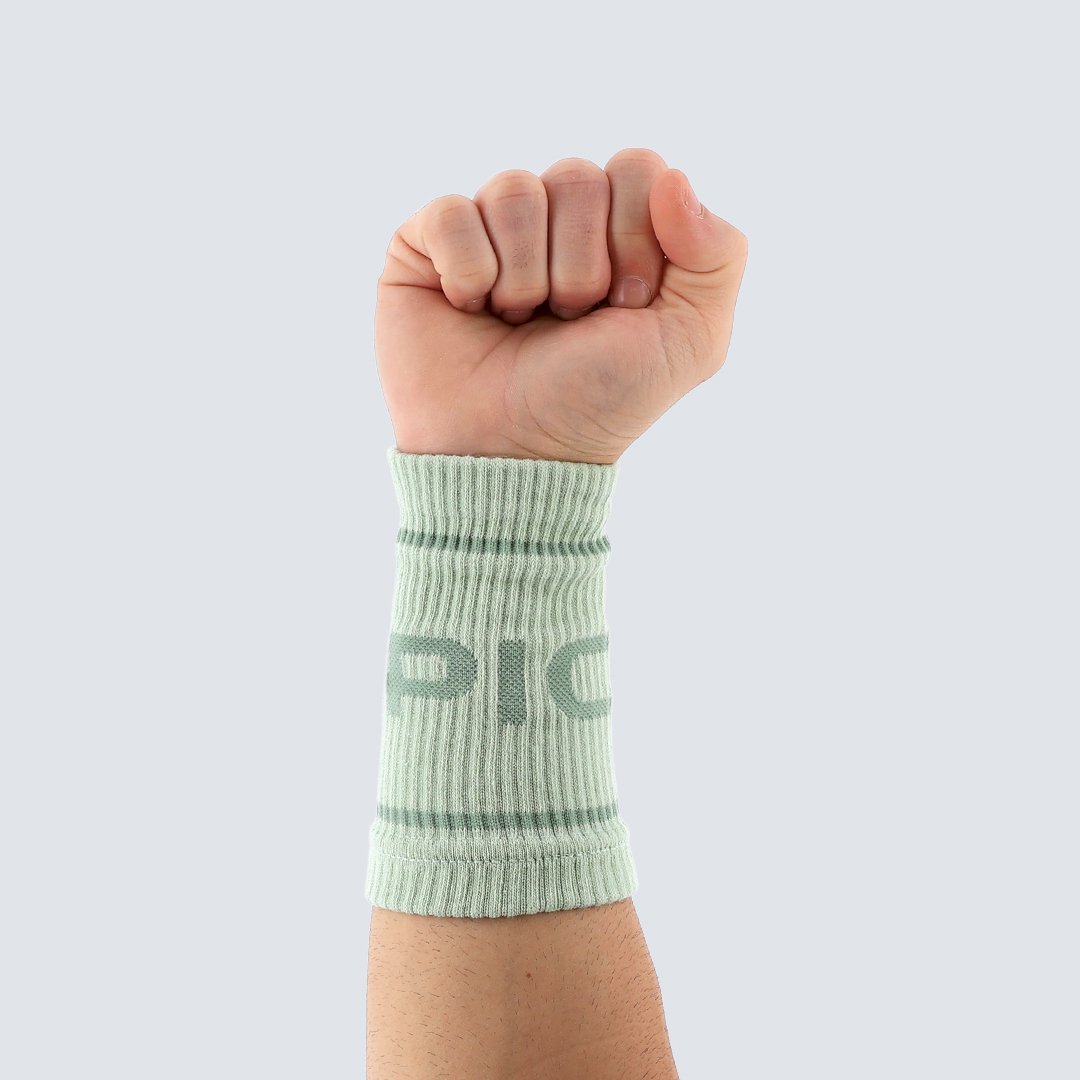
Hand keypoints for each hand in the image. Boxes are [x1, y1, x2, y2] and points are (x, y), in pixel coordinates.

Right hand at [375, 148, 747, 464]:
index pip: (637, 169)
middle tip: (567, 321)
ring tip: (517, 323)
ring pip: (514, 191)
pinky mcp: (426, 244)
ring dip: (524, 277)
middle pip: (577, 176)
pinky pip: (451, 212)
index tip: (623, 306)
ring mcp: (490, 229)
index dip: (634, 238)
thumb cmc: (596, 403)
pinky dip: (468, 273)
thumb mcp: (690, 343)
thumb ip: (719, 254)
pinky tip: (469, 310)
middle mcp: (555, 222)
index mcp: (618, 231)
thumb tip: (673, 177)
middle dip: (580, 266)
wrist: (510, 454)